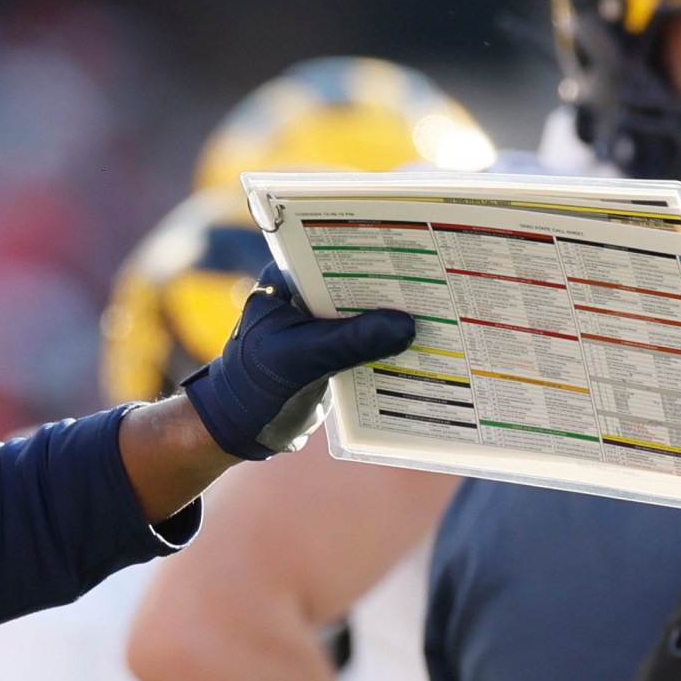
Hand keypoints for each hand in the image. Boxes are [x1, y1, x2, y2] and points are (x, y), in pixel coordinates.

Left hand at [179, 264, 414, 460]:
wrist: (240, 429)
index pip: (332, 252)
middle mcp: (301, 294)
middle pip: (353, 281)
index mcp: (284, 280)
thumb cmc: (255, 386)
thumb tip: (406, 325)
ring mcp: (316, 322)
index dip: (371, 252)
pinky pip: (362, 339)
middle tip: (437, 280)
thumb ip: (350, 341)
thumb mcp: (303, 359)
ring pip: (361, 311)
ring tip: (439, 309)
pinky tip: (420, 343)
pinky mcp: (329, 350)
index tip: (413, 251)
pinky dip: (384, 343)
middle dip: (389, 286)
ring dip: (390, 317)